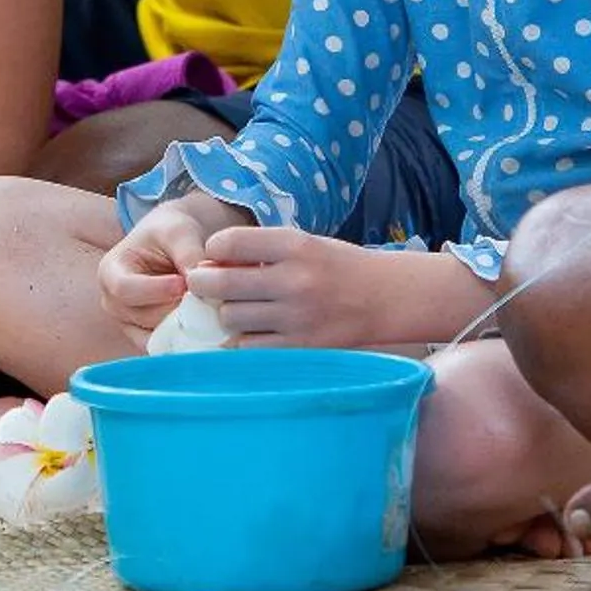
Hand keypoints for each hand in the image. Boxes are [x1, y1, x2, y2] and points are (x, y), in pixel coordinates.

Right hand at [96, 203, 213, 337]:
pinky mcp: (150, 338)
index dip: (155, 290)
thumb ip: (188, 253)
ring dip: (187, 326)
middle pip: (145, 317)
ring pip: (159, 335)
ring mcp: (130, 324)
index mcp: (110, 272)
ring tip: (213, 311)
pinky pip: (169, 347)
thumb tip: (201, 282)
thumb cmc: (170, 231)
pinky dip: (190, 340)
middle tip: (210, 301)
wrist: (173, 244)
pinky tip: (211, 328)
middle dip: (178, 310)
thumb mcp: (178, 232)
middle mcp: (114, 303)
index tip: (184, 283)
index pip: (126, 289)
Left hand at [184, 226, 394, 348]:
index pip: (230, 242)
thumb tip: (210, 264)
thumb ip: (261, 251)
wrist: (386, 298)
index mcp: (295, 245)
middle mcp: (295, 280)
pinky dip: (246, 339)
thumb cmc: (337, 266)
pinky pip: (250, 347)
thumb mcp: (304, 243)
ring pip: (231, 317)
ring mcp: (298, 317)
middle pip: (222, 283)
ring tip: (241, 308)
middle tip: (204, 284)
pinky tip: (257, 331)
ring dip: (228, 312)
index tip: (216, 254)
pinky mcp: (302, 347)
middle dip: (204, 283)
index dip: (214, 248)